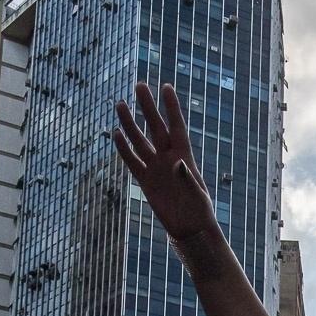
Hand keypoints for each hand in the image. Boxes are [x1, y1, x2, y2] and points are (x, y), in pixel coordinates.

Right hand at [112, 83, 218, 243]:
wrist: (190, 230)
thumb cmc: (200, 212)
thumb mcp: (197, 195)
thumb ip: (187, 178)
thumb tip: (178, 162)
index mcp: (185, 157)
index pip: (177, 126)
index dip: (172, 107)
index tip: (166, 86)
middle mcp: (168, 158)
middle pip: (156, 127)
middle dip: (148, 107)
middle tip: (139, 85)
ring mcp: (156, 168)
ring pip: (140, 140)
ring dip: (130, 123)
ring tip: (120, 104)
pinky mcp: (146, 181)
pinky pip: (132, 162)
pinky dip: (123, 149)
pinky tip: (115, 133)